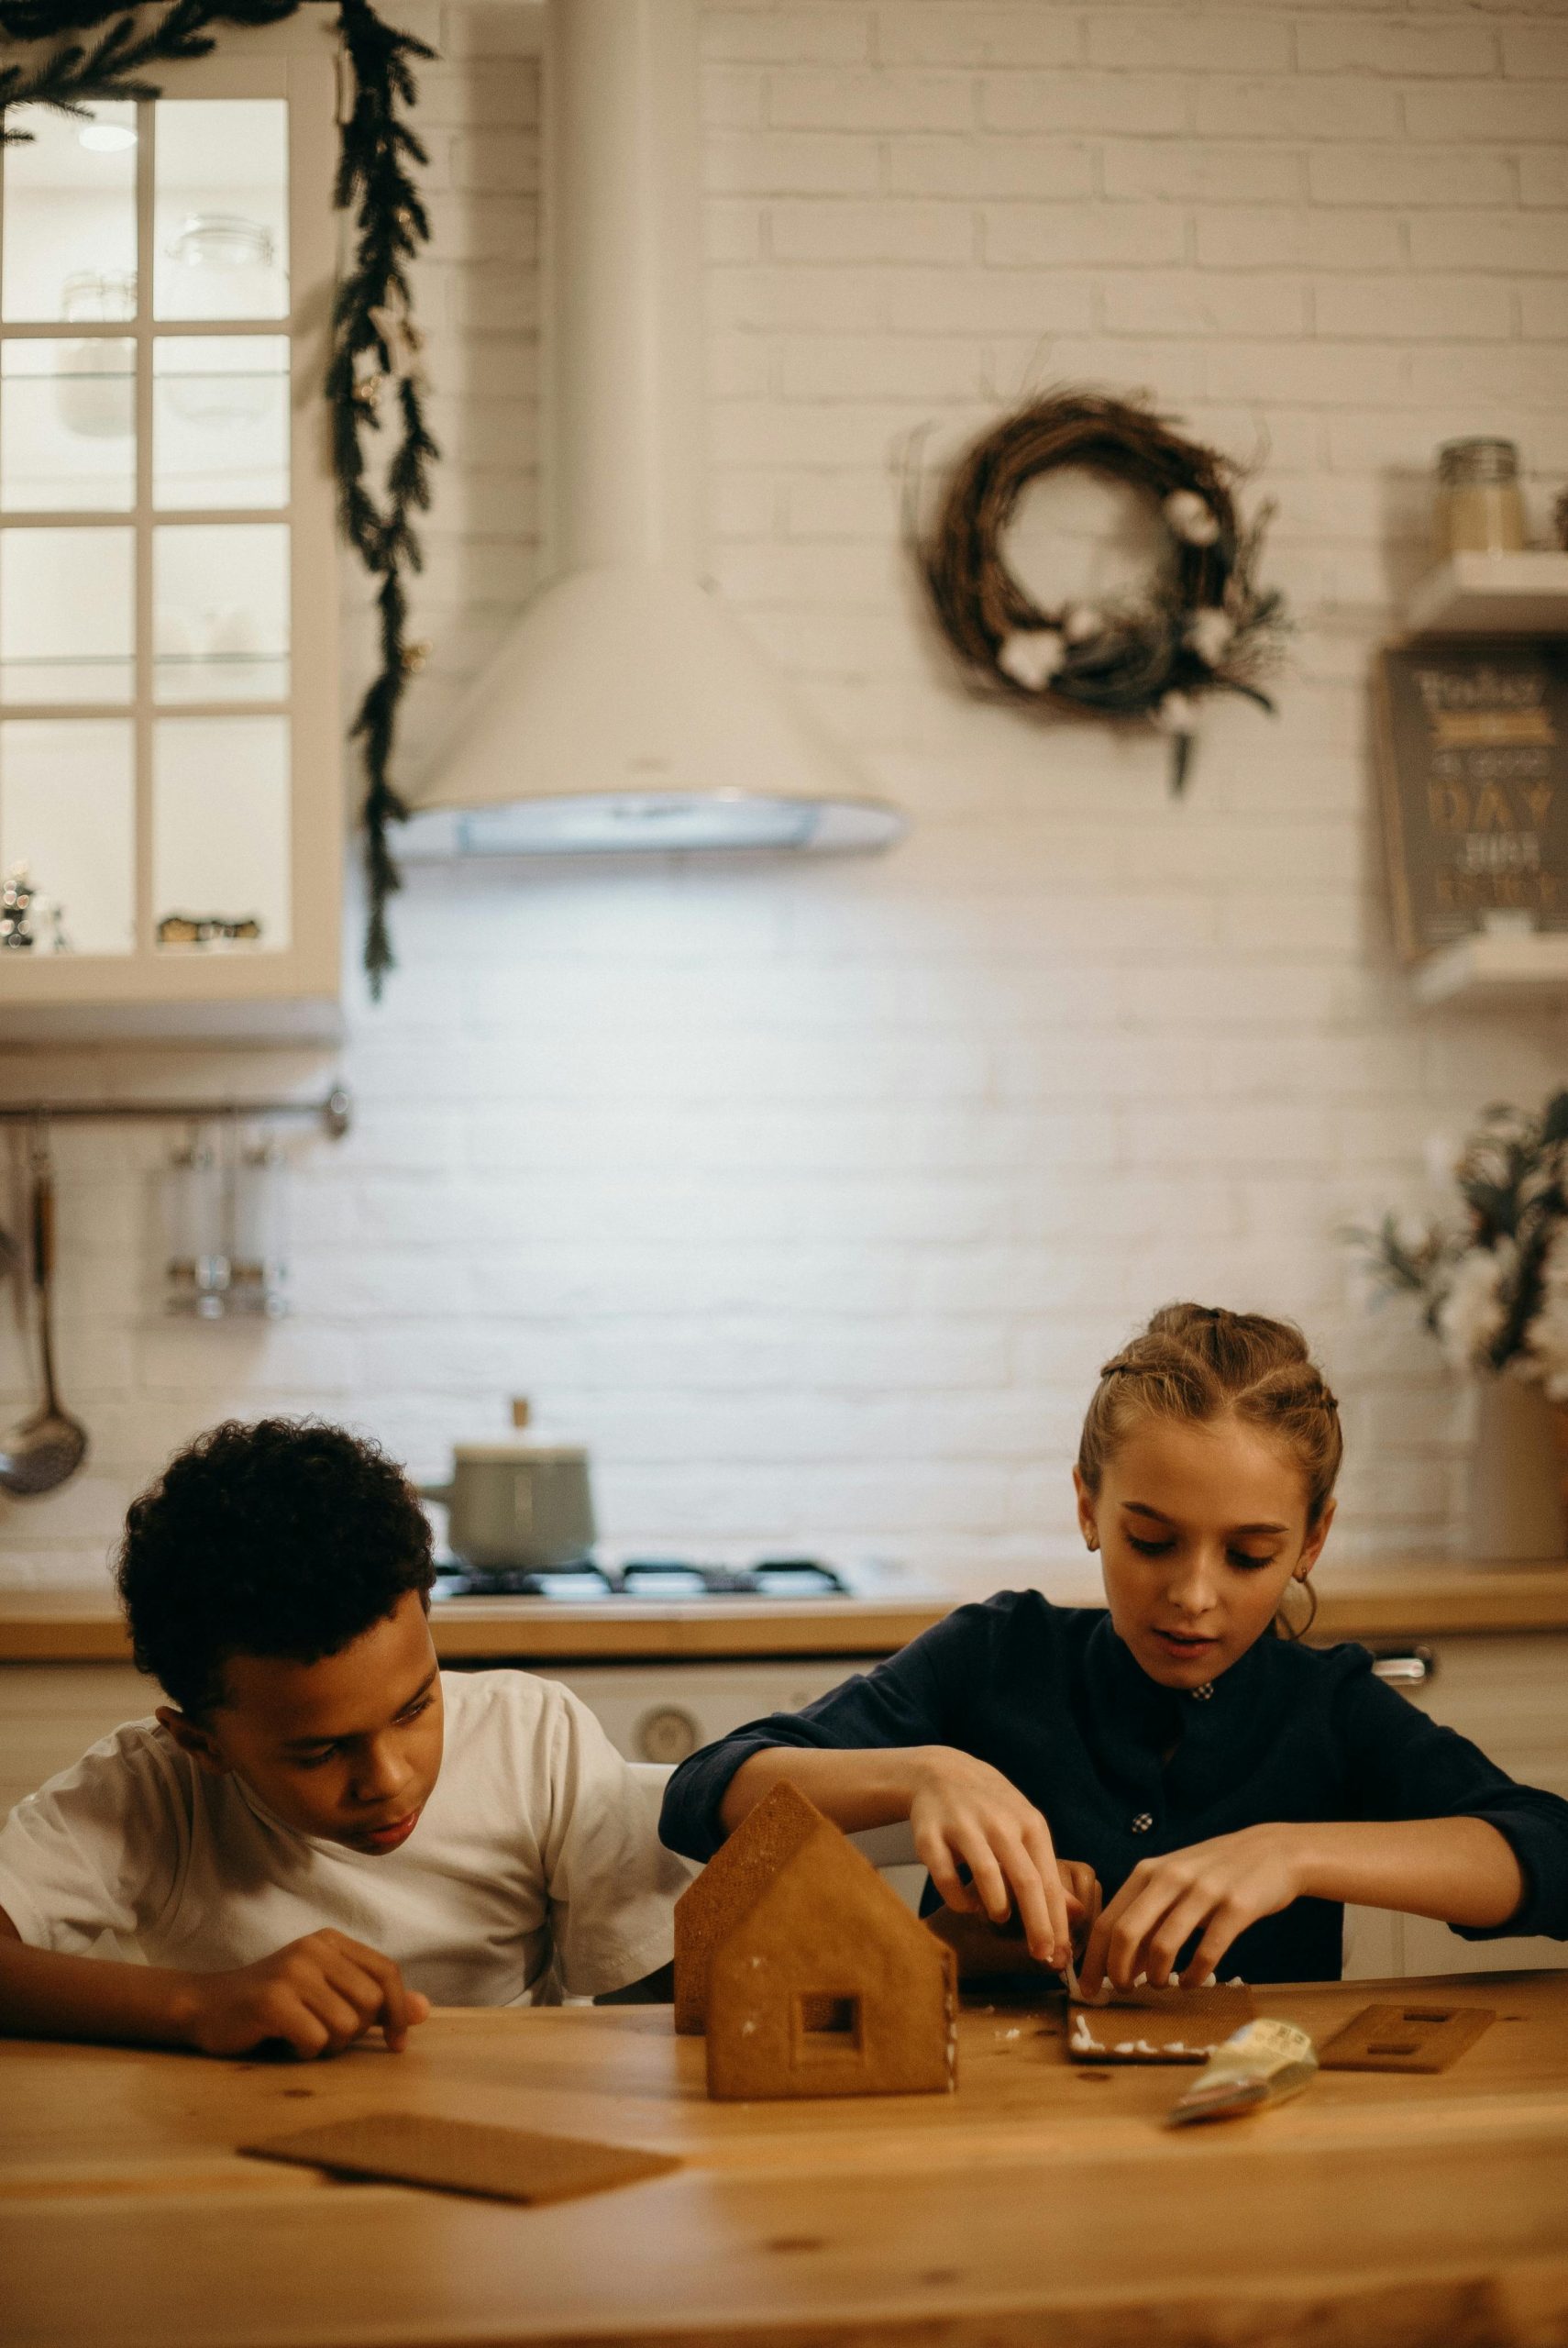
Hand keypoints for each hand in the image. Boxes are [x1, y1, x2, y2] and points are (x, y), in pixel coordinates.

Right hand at [182, 1930, 430, 2058]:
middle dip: (355, 2032)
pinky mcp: (272, 2000)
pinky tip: (284, 2042)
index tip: (396, 2043)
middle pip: (371, 2003)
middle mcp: (315, 1949)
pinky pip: (315, 2041)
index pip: (387, 1972)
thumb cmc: (274, 2005)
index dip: (398, 2011)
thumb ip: (374, 1999)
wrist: (207, 2007)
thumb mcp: (326, 1994)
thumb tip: (423, 2011)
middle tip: (325, 2034)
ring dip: (328, 2046)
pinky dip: (305, 2052)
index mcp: (331, 1942)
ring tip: (303, 2036)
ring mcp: (293, 1972)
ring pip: (346, 2025)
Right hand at [908, 1748, 1086, 1967]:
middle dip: (1037, 1925)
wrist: (941, 1773)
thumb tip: (1078, 1915)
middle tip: (1041, 1955)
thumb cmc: (993, 1811)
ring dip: (997, 1907)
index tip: (1062, 1955)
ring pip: (988, 1877)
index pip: (1049, 1880)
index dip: (1057, 1921)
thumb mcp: (1025, 1831)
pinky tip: (966, 1904)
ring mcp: (964, 1827)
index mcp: (1028, 1824)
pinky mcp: (931, 1835)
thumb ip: (1047, 1871)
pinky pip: (946, 1878)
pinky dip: (958, 1900)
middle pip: (1025, 1881)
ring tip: (999, 1917)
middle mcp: (999, 1823)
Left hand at [1076, 1825, 1304, 1998]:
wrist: (1272, 1851)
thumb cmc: (1214, 1872)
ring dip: (1156, 1976)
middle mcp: (1171, 1878)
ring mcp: (1204, 1891)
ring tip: (1159, 1986)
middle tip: (1122, 1991)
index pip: (1108, 1920)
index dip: (1094, 1959)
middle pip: (1126, 1932)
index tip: (1088, 1987)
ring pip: (1163, 1945)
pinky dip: (1193, 1975)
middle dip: (1116, 1971)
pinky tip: (1191, 1982)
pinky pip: (1207, 1952)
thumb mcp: (1172, 1880)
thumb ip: (1146, 1913)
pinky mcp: (1236, 1907)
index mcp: (1148, 1872)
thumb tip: (1118, 1962)